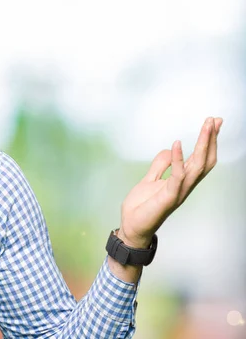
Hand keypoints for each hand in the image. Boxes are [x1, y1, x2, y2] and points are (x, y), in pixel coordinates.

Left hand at [118, 117, 222, 247]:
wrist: (131, 227)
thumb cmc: (141, 207)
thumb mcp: (149, 180)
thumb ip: (160, 166)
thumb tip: (169, 149)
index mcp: (182, 181)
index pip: (200, 159)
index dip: (208, 142)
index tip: (213, 124)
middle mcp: (185, 186)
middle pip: (205, 160)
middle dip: (211, 139)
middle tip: (215, 120)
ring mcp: (179, 192)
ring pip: (197, 166)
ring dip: (203, 144)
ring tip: (207, 126)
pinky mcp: (168, 197)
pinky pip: (177, 176)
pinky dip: (178, 159)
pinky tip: (177, 144)